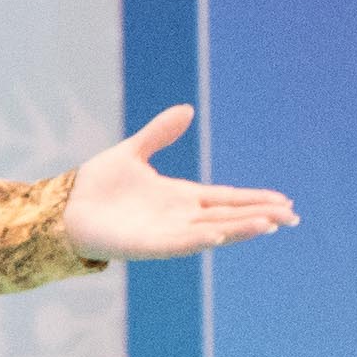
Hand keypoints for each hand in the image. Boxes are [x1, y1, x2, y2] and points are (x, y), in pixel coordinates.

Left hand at [57, 106, 298, 264]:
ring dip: (239, 229)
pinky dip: (200, 239)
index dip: (255, 200)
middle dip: (260, 216)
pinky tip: (219, 234)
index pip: (227, 198)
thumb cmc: (97, 185)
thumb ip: (159, 133)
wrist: (63, 207)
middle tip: (293, 217)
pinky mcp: (147, 246)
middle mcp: (180, 217)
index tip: (285, 201)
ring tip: (269, 225)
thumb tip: (187, 110)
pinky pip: (180, 244)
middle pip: (229, 216)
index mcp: (181, 197)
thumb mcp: (133, 152)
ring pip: (212, 231)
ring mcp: (166, 233)